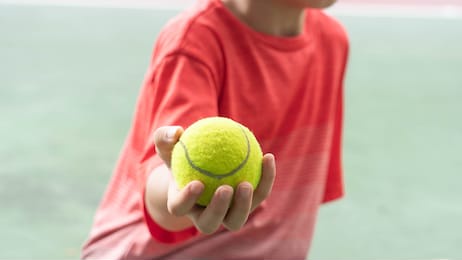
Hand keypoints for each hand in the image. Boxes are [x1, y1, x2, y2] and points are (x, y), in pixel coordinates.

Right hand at [153, 126, 275, 233]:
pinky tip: (267, 157)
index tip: (196, 183)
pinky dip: (264, 179)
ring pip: (235, 220)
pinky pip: (257, 196)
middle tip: (226, 188)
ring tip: (247, 184)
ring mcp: (226, 215)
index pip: (180, 208)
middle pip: (209, 223)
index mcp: (181, 205)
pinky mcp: (245, 206)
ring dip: (243, 205)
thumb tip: (176, 131)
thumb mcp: (168, 144)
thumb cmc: (179, 154)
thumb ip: (165, 137)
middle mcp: (203, 216)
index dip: (187, 199)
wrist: (198, 166)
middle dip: (218, 209)